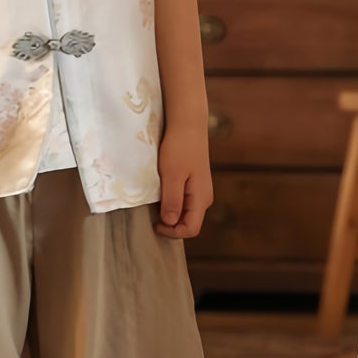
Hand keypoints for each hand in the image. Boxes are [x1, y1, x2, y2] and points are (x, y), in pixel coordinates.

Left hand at [154, 124, 212, 240]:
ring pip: (186, 212)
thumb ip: (172, 200)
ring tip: (156, 202)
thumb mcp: (172, 175)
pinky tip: (162, 192)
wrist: (188, 124)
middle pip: (189, 223)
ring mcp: (200, 190)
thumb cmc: (179, 148)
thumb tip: (170, 223)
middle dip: (171, 224)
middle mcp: (204, 198)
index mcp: (201, 199)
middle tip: (152, 214)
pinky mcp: (195, 183)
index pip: (190, 229)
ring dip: (171, 213)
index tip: (155, 223)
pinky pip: (184, 201)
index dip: (172, 232)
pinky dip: (172, 202)